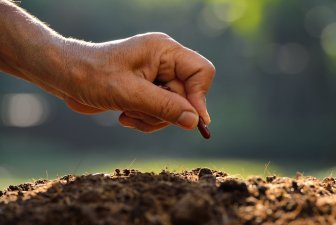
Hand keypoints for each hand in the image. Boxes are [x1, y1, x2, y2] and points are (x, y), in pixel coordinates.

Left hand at [60, 33, 214, 131]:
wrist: (66, 76)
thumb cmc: (92, 76)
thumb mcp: (129, 94)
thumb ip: (164, 107)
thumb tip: (195, 121)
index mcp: (165, 51)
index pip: (202, 71)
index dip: (199, 97)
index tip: (190, 120)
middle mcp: (165, 61)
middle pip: (188, 96)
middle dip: (164, 112)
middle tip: (138, 112)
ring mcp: (158, 76)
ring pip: (175, 108)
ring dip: (151, 118)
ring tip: (127, 113)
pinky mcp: (149, 90)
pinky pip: (161, 112)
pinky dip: (145, 119)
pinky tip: (125, 115)